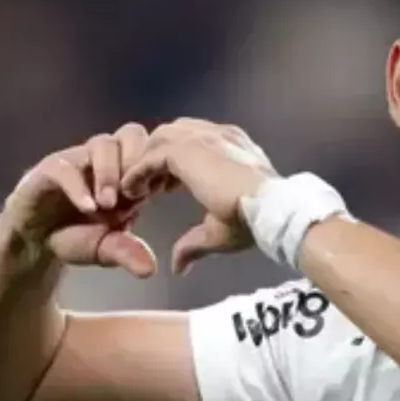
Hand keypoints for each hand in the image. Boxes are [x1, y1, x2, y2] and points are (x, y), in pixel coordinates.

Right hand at [2, 123, 171, 277]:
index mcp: (129, 172)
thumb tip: (150, 270)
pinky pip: (66, 167)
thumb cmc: (76, 237)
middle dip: (139, 160)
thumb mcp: (106, 249)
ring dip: (110, 173)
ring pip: (102, 144)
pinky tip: (88, 209)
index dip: (160, 166)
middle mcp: (107, 159)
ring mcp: (78, 159)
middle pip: (132, 134)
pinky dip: (79, 187)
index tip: (164, 191)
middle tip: (138, 194)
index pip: (153, 149)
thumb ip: (127, 252)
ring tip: (108, 206)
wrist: (33, 242)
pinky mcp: (50, 168)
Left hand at [121, 118, 279, 272]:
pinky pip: (150, 156)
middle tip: (149, 188)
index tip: (165, 189)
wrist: (268, 211)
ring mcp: (202, 138)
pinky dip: (137, 172)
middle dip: (158, 156)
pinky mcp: (185, 149)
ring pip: (158, 140)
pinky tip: (131, 191)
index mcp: (233, 147)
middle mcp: (218, 135)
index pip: (196, 142)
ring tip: (136, 190)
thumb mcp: (220, 231)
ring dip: (145, 162)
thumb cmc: (254, 221)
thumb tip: (178, 267)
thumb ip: (195, 242)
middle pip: (174, 133)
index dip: (177, 165)